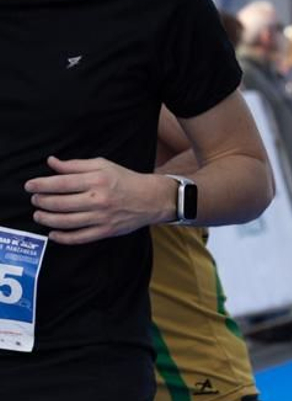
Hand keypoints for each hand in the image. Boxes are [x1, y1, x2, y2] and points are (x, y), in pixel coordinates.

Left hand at [26, 156, 170, 243]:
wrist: (152, 198)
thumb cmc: (125, 180)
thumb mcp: (102, 165)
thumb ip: (75, 165)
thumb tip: (52, 163)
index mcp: (96, 180)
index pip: (60, 183)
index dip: (40, 185)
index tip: (30, 186)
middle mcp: (98, 199)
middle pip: (59, 203)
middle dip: (41, 202)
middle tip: (35, 200)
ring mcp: (102, 217)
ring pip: (66, 221)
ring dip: (47, 219)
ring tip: (39, 215)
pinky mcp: (106, 231)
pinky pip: (80, 237)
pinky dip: (63, 237)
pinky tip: (53, 234)